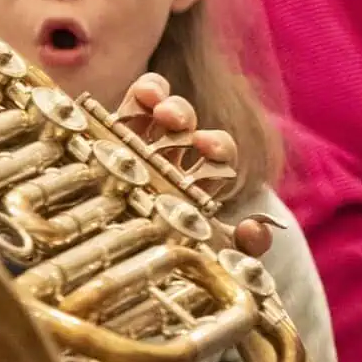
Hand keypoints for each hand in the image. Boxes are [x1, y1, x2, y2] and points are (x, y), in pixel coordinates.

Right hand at [112, 75, 270, 256]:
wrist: (111, 269)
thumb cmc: (160, 265)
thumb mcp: (205, 261)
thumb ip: (241, 250)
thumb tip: (255, 228)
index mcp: (191, 185)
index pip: (214, 157)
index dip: (216, 148)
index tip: (206, 149)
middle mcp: (167, 162)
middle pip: (185, 127)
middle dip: (186, 118)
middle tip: (175, 123)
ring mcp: (136, 145)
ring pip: (160, 108)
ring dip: (166, 101)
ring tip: (158, 107)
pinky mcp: (106, 135)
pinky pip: (131, 105)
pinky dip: (144, 92)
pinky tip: (143, 95)